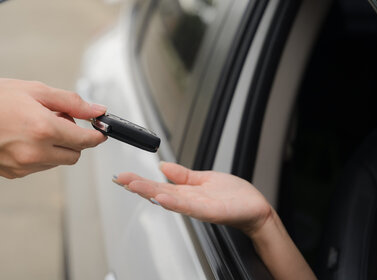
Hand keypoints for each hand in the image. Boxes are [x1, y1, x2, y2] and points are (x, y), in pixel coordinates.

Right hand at [0, 79, 106, 178]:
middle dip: (73, 139)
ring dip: (55, 146)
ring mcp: (22, 167)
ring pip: (56, 162)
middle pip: (74, 155)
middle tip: (56, 118)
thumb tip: (99, 111)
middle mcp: (34, 153)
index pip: (85, 141)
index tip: (99, 130)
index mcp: (43, 129)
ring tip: (34, 125)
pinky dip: (38, 154)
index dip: (96, 135)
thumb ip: (71, 102)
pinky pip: (38, 166)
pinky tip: (22, 137)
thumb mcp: (35, 90)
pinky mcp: (11, 174)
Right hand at [115, 162, 271, 235]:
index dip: (140, 180)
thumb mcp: (203, 179)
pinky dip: (176, 202)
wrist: (255, 209)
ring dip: (152, 193)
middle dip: (139, 186)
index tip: (123, 176)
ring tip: (136, 186)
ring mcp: (199, 207)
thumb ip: (182, 175)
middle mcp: (189, 201)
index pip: (158, 185)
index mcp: (186, 192)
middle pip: (160, 192)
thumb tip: (163, 166)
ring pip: (171, 200)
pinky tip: (163, 196)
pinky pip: (191, 207)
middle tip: (121, 179)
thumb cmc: (234, 196)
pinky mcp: (212, 211)